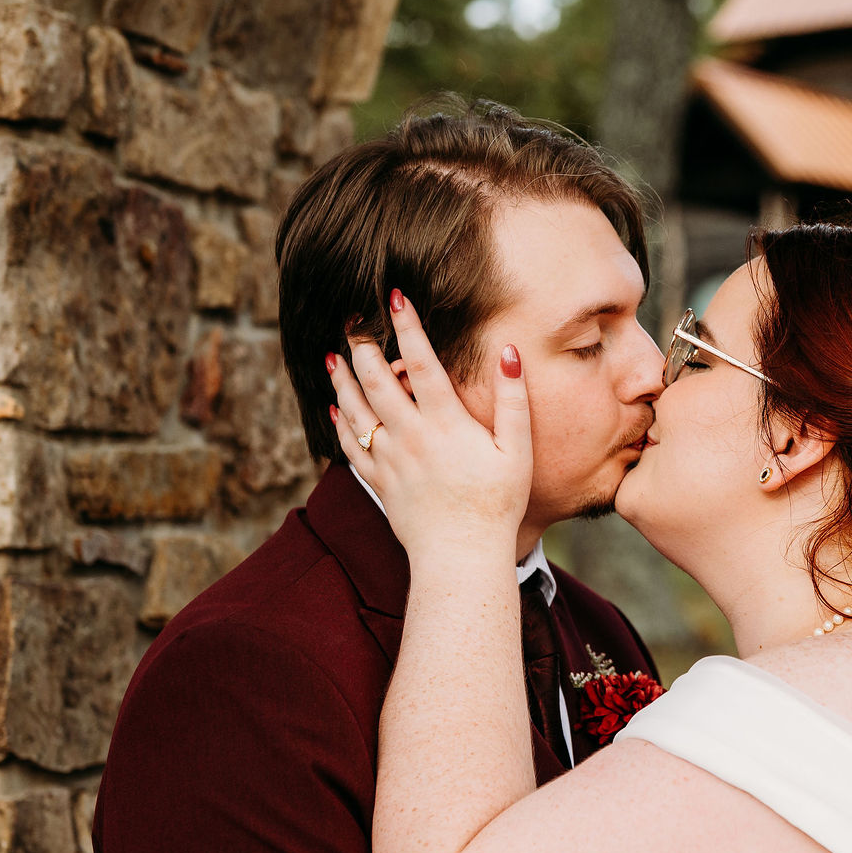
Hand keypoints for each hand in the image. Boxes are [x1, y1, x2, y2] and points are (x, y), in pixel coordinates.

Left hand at [327, 290, 532, 564]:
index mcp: (445, 423)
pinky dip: (340, 425)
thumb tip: (507, 351)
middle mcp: (410, 436)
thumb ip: (514, 398)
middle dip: (363, 348)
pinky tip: (336, 409)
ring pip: (356, 411)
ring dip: (343, 381)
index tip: (395, 297)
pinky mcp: (379, 483)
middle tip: (354, 324)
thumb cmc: (498, 502)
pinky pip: (350, 448)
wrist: (461, 555)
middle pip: (376, 381)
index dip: (408, 327)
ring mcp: (390, 460)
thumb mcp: (518, 449)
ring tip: (334, 357)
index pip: (421, 362)